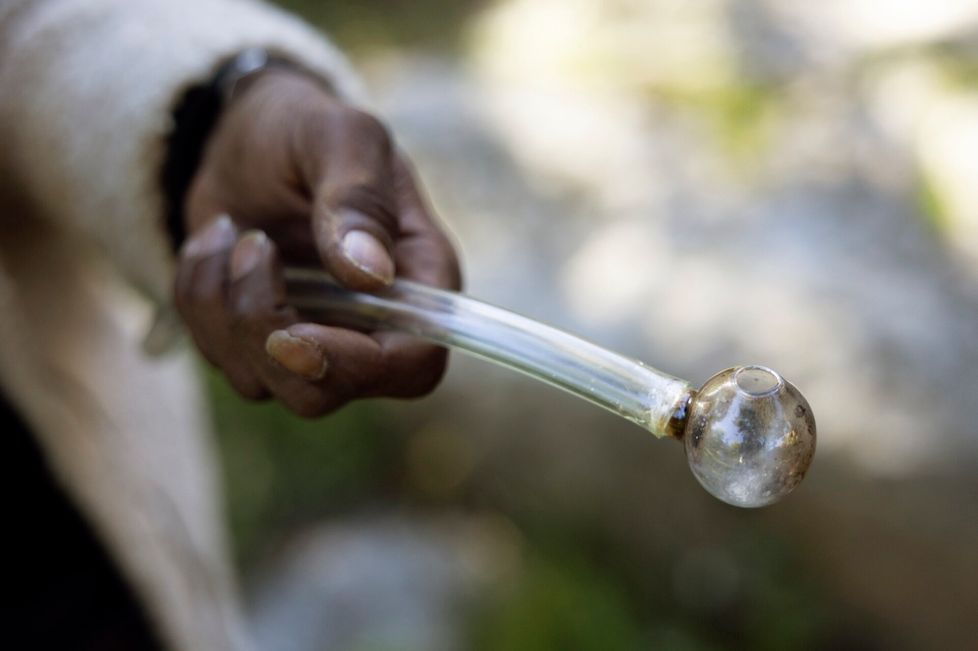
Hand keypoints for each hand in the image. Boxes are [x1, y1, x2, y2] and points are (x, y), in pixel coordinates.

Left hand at [174, 69, 460, 416]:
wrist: (246, 137)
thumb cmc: (305, 130)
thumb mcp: (338, 136)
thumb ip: (358, 196)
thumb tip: (369, 271)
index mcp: (417, 281)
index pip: (412, 364)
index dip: (357, 368)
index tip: (292, 332)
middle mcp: (372, 326)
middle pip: (324, 393)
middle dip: (263, 332)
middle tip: (250, 247)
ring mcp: (314, 340)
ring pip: (260, 381)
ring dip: (221, 302)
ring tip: (229, 229)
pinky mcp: (259, 343)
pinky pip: (216, 355)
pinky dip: (197, 297)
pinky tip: (213, 242)